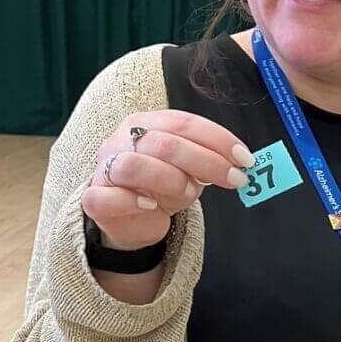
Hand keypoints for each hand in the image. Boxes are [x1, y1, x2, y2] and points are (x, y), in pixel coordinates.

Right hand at [83, 111, 254, 250]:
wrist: (131, 219)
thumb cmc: (161, 186)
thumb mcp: (188, 170)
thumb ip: (206, 161)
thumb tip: (240, 162)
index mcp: (145, 123)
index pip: (183, 122)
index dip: (217, 139)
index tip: (245, 159)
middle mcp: (122, 140)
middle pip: (164, 143)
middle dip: (207, 161)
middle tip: (236, 179)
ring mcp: (104, 169)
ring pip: (133, 165)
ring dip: (171, 179)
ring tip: (190, 192)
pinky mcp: (95, 199)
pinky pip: (104, 197)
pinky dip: (131, 201)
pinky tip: (151, 206)